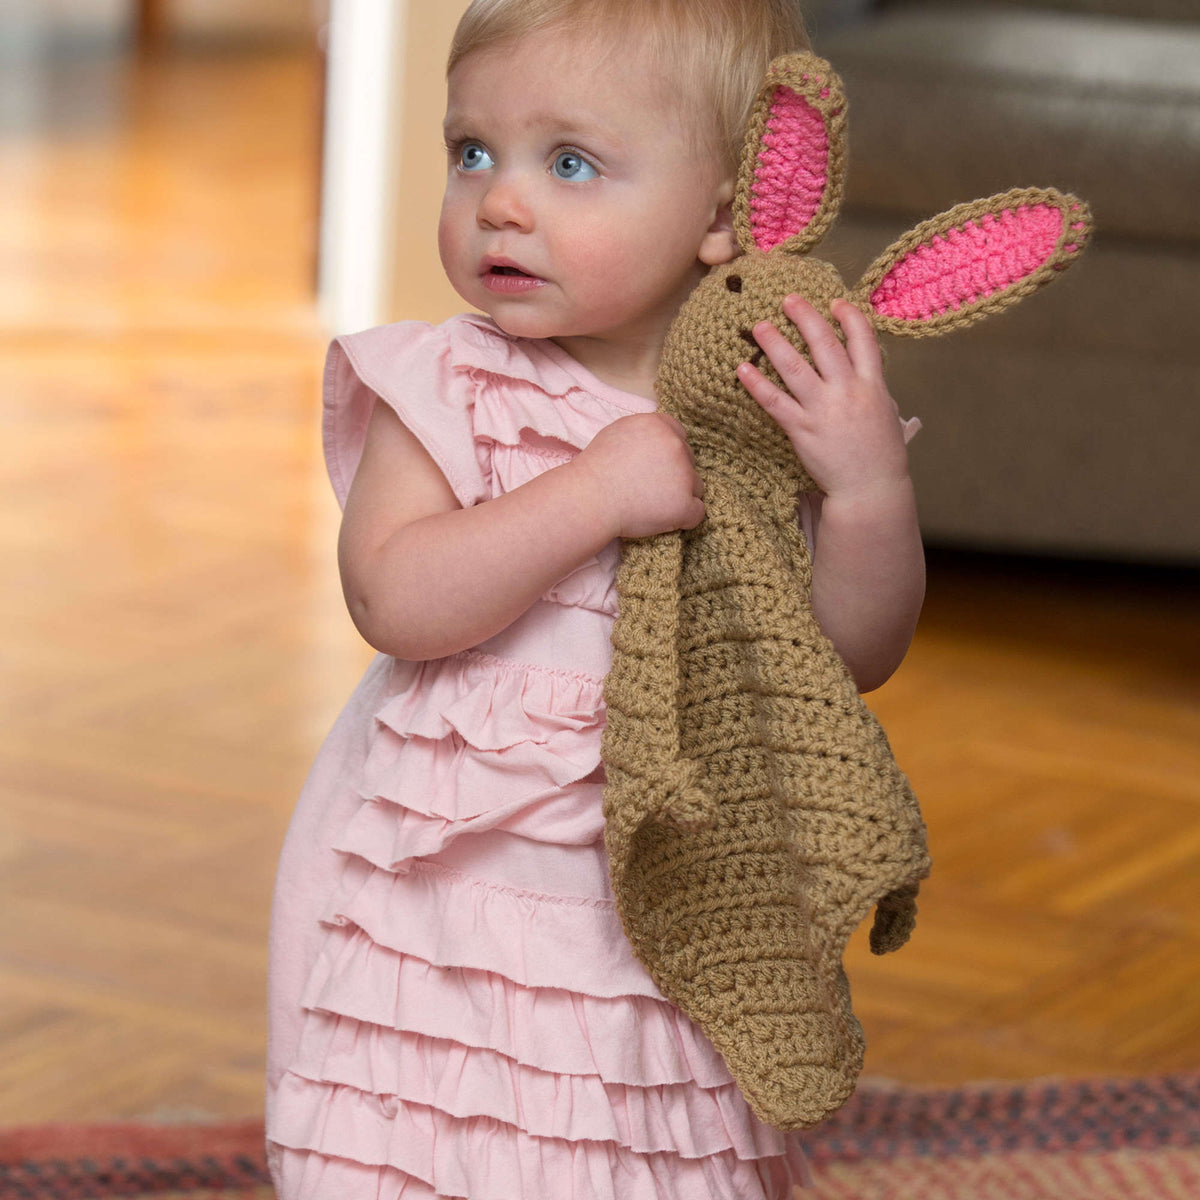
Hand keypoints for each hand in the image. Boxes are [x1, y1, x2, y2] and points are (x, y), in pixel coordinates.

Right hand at [571, 412, 704, 539]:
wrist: (588, 499)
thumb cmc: (595, 469)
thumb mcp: (618, 433)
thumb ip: (645, 434)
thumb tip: (658, 440)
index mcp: (659, 426)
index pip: (679, 436)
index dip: (668, 453)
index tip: (654, 467)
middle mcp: (675, 446)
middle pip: (689, 460)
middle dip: (675, 474)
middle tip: (648, 488)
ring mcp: (683, 475)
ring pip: (696, 486)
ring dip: (680, 495)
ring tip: (651, 504)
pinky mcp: (683, 504)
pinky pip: (697, 513)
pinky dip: (683, 519)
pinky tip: (662, 519)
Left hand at [737, 294, 909, 500]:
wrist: (870, 488)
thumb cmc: (881, 453)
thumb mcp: (886, 412)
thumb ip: (872, 387)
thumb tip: (862, 369)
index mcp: (872, 385)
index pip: (863, 340)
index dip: (849, 317)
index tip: (835, 302)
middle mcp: (847, 391)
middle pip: (825, 344)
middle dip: (805, 318)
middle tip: (788, 299)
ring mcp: (823, 410)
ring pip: (795, 368)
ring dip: (775, 344)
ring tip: (759, 326)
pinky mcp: (802, 430)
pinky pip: (775, 402)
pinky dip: (757, 385)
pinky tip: (742, 370)